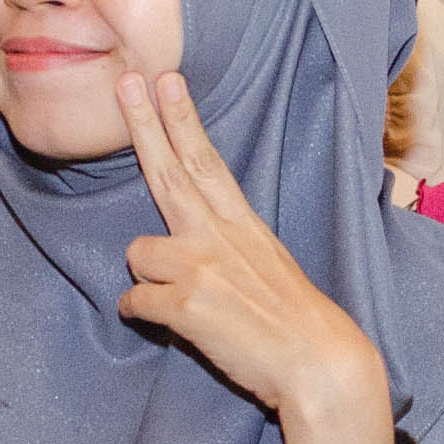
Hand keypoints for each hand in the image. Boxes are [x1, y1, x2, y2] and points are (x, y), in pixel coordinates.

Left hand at [117, 68, 401, 443]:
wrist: (319, 364)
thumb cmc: (296, 325)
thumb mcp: (266, 271)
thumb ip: (225, 254)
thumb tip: (188, 258)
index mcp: (243, 226)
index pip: (207, 160)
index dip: (182, 118)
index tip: (165, 79)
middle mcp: (219, 236)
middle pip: (170, 170)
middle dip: (143, 123)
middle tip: (123, 82)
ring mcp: (201, 266)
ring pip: (138, 251)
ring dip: (146, 276)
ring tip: (178, 300)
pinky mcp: (185, 303)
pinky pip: (134, 300)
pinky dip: (139, 312)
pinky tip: (160, 323)